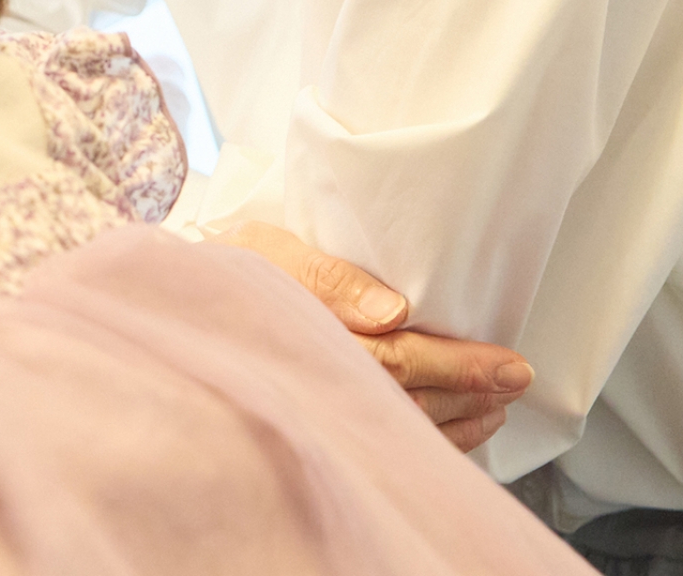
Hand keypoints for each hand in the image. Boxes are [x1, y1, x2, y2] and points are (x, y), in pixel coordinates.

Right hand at [211, 221, 533, 451]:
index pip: (400, 361)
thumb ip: (325, 275)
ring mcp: (318, 405)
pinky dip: (429, 437)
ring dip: (457, 419)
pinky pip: (384, 437)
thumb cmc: (220, 267)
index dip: (457, 367)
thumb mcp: (266, 248)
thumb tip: (392, 309)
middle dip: (470, 394)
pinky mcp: (318, 413)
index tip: (507, 365)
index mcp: (313, 339)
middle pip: (410, 400)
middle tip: (516, 380)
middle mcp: (319, 381)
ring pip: (402, 425)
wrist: (170, 301)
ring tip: (496, 405)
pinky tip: (455, 427)